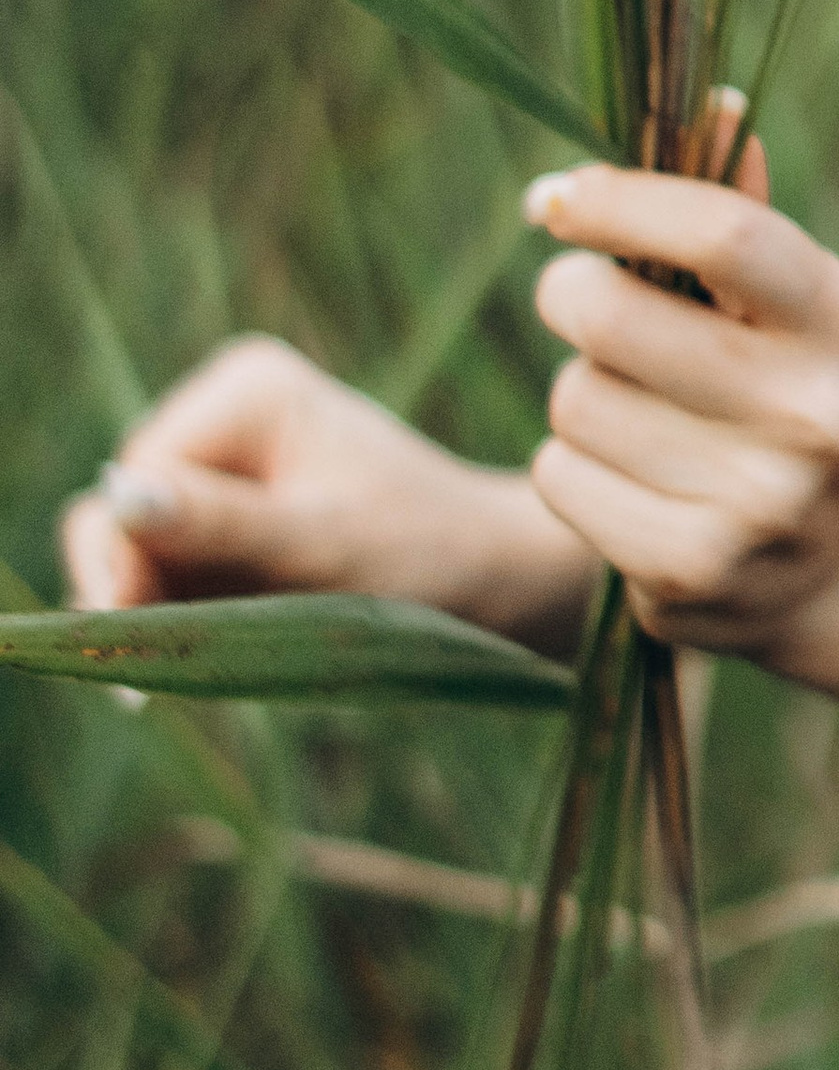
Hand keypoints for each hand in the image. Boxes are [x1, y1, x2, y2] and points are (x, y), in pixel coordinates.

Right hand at [57, 337, 594, 653]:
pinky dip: (176, 616)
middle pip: (122, 512)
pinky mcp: (226, 517)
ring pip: (133, 549)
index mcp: (247, 390)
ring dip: (154, 611)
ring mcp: (224, 465)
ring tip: (200, 665)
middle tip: (156, 679)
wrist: (492, 581)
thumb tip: (116, 495)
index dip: (123, 562)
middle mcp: (224, 412)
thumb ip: (220, 527)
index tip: (142, 644)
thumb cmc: (425, 557)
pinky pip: (163, 571)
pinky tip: (212, 649)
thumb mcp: (322, 549)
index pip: (136, 479)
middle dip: (133, 590)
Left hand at [524, 157, 838, 657]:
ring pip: (574, 401)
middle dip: (571, 295)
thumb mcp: (783, 302)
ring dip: (578, 394)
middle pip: (611, 315)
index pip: (723, 233)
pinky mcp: (691, 575)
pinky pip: (559, 478)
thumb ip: (738, 209)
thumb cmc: (782, 387)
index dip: (622, 201)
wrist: (833, 557)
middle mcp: (813, 414)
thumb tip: (716, 106)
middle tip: (583, 302)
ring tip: (634, 412)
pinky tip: (627, 479)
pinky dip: (570, 469)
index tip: (557, 197)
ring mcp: (757, 504)